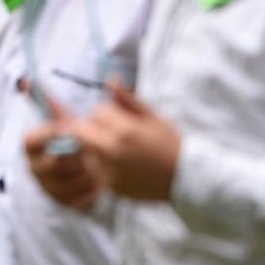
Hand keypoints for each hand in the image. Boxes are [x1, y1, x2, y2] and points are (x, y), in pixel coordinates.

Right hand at [22, 86, 102, 210]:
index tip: (70, 130)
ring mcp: (48, 188)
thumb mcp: (65, 118)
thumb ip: (49, 101)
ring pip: (65, 184)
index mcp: (32, 145)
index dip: (49, 135)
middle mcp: (35, 168)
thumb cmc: (76, 137)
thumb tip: (25, 80)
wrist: (95, 164)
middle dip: (74, 157)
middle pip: (50, 165)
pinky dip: (90, 192)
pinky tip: (101, 182)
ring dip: (85, 175)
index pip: (30, 140)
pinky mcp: (63, 203)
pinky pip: (75, 201)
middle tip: (92, 150)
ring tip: (101, 165)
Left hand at [75, 82, 179, 201]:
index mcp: (124, 131)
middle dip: (93, 127)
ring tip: (116, 148)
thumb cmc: (170, 143)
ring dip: (94, 145)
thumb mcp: (152, 116)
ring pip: (85, 149)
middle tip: (111, 131)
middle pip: (81, 130)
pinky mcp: (108, 185)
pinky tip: (118, 163)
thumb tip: (110, 80)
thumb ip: (128, 99)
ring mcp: (108, 170)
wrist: (183, 178)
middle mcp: (111, 151)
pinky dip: (99, 163)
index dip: (108, 111)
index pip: (98, 111)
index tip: (121, 118)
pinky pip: (93, 168)